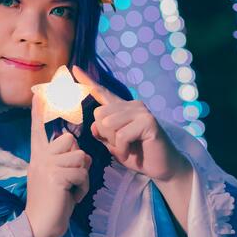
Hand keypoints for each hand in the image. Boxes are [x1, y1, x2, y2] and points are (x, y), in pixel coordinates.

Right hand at [25, 92, 91, 236]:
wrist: (40, 226)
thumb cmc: (52, 202)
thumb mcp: (56, 177)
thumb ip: (64, 161)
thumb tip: (81, 153)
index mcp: (38, 154)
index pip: (40, 126)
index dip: (43, 107)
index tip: (43, 88)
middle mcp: (40, 156)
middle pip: (70, 139)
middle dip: (79, 160)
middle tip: (70, 179)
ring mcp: (46, 166)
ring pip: (79, 156)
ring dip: (82, 177)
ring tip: (71, 189)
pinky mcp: (55, 177)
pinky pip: (81, 173)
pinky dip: (82, 188)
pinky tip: (71, 197)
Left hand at [72, 65, 191, 181]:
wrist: (161, 167)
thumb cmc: (137, 156)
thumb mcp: (114, 146)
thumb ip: (102, 134)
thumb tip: (93, 126)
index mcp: (122, 109)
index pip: (102, 92)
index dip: (88, 82)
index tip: (74, 69)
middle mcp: (132, 105)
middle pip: (99, 114)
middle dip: (104, 135)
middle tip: (119, 145)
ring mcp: (141, 111)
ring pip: (108, 124)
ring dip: (114, 143)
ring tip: (127, 149)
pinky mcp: (148, 122)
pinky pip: (122, 135)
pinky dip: (122, 149)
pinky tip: (130, 153)